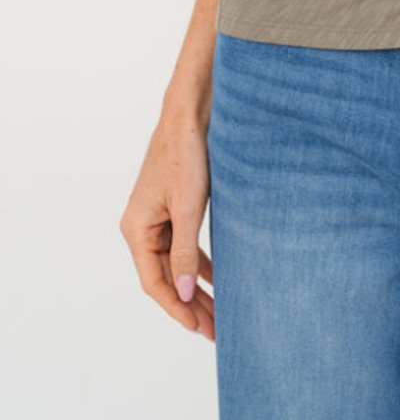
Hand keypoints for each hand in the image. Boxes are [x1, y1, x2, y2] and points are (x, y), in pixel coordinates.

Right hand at [119, 107, 214, 339]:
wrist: (190, 114)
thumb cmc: (185, 154)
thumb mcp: (188, 207)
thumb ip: (185, 251)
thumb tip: (186, 292)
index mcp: (137, 229)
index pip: (155, 282)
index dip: (177, 307)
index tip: (198, 327)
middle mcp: (142, 227)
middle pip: (167, 276)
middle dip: (191, 303)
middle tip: (216, 329)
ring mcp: (157, 217)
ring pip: (177, 263)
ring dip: (197, 285)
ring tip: (219, 311)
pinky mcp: (173, 207)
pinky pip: (183, 245)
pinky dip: (199, 262)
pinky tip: (217, 278)